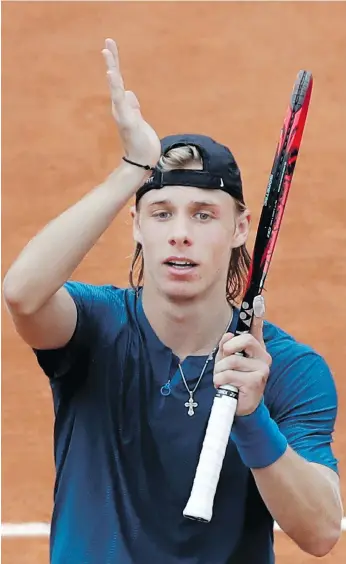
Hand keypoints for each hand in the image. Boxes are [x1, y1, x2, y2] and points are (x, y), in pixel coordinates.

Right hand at [102, 38, 160, 168]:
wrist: (142, 162)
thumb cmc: (142, 143)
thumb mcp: (139, 121)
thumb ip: (134, 107)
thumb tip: (130, 92)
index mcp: (124, 106)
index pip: (119, 81)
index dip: (115, 64)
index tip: (110, 45)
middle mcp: (120, 108)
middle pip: (115, 80)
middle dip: (112, 61)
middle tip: (108, 42)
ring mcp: (122, 114)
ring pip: (116, 89)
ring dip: (112, 71)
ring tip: (107, 53)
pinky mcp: (127, 122)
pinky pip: (121, 103)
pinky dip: (116, 89)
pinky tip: (112, 76)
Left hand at [213, 296, 271, 415]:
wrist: (240, 406)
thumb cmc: (233, 380)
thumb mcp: (226, 361)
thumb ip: (226, 348)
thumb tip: (227, 337)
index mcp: (256, 349)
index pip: (257, 327)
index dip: (257, 313)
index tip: (258, 298)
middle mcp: (263, 356)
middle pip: (245, 340)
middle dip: (228, 349)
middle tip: (224, 359)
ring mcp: (261, 369)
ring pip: (231, 361)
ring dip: (220, 371)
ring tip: (224, 380)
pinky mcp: (255, 382)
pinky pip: (228, 374)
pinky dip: (220, 381)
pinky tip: (226, 387)